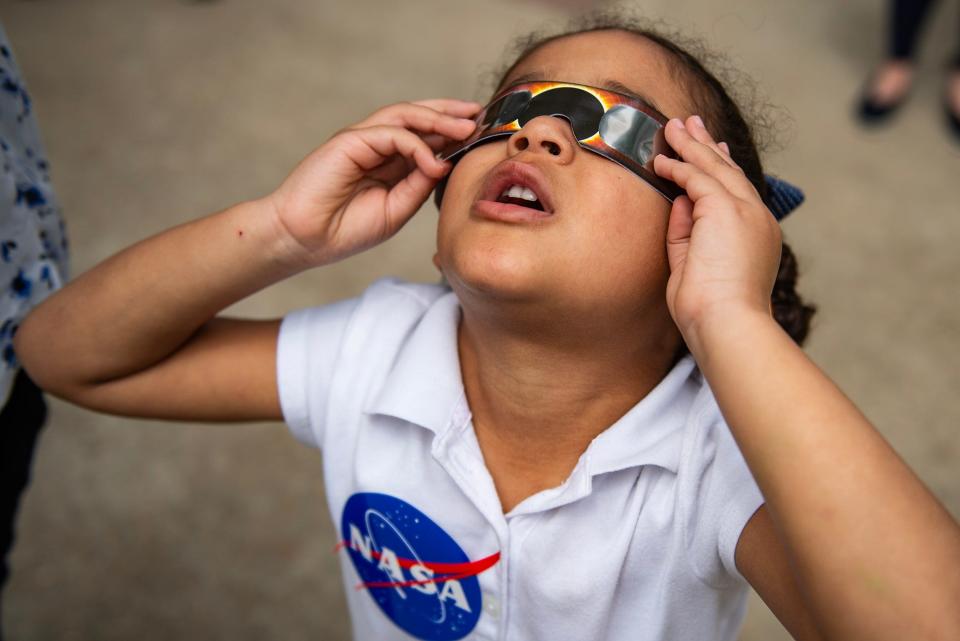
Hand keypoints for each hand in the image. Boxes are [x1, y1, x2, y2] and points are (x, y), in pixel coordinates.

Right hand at [266, 99, 478, 266]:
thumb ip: (419, 184)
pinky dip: (417, 146)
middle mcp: (377, 145)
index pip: (426, 137)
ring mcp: (363, 140)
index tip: (483, 135)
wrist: (304, 239)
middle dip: (452, 113)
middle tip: (482, 114)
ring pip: (407, 116)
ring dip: (440, 120)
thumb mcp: (397, 209)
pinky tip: (435, 162)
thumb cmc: (345, 229)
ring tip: (468, 127)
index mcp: (389, 162)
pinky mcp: (350, 140)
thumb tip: (447, 163)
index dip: (454, 133)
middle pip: (419, 117)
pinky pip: (392, 134)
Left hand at [652, 115, 781, 350]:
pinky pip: (697, 177)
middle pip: (729, 171)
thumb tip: (678, 202)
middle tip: (691, 123)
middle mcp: (756, 218)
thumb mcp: (694, 264)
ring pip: (714, 167)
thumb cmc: (709, 309)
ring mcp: (745, 211)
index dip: (721, 168)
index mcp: (755, 234)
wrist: (727, 323)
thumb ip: (686, 231)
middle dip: (707, 146)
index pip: (737, 192)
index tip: (713, 150)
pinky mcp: (727, 209)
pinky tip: (662, 159)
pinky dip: (678, 166)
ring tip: (673, 126)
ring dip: (691, 145)